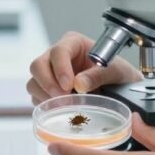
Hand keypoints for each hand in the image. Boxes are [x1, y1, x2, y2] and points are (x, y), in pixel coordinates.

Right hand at [27, 31, 141, 102]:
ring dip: (46, 97)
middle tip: (64, 99)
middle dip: (48, 84)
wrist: (120, 90)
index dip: (60, 68)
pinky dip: (47, 106)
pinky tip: (62, 110)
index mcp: (73, 43)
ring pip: (34, 83)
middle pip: (38, 65)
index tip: (69, 85)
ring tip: (65, 107)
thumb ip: (99, 74)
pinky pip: (37, 98)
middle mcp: (57, 56)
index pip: (58, 51)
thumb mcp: (117, 71)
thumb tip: (79, 83)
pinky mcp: (47, 91)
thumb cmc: (118, 75)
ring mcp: (50, 74)